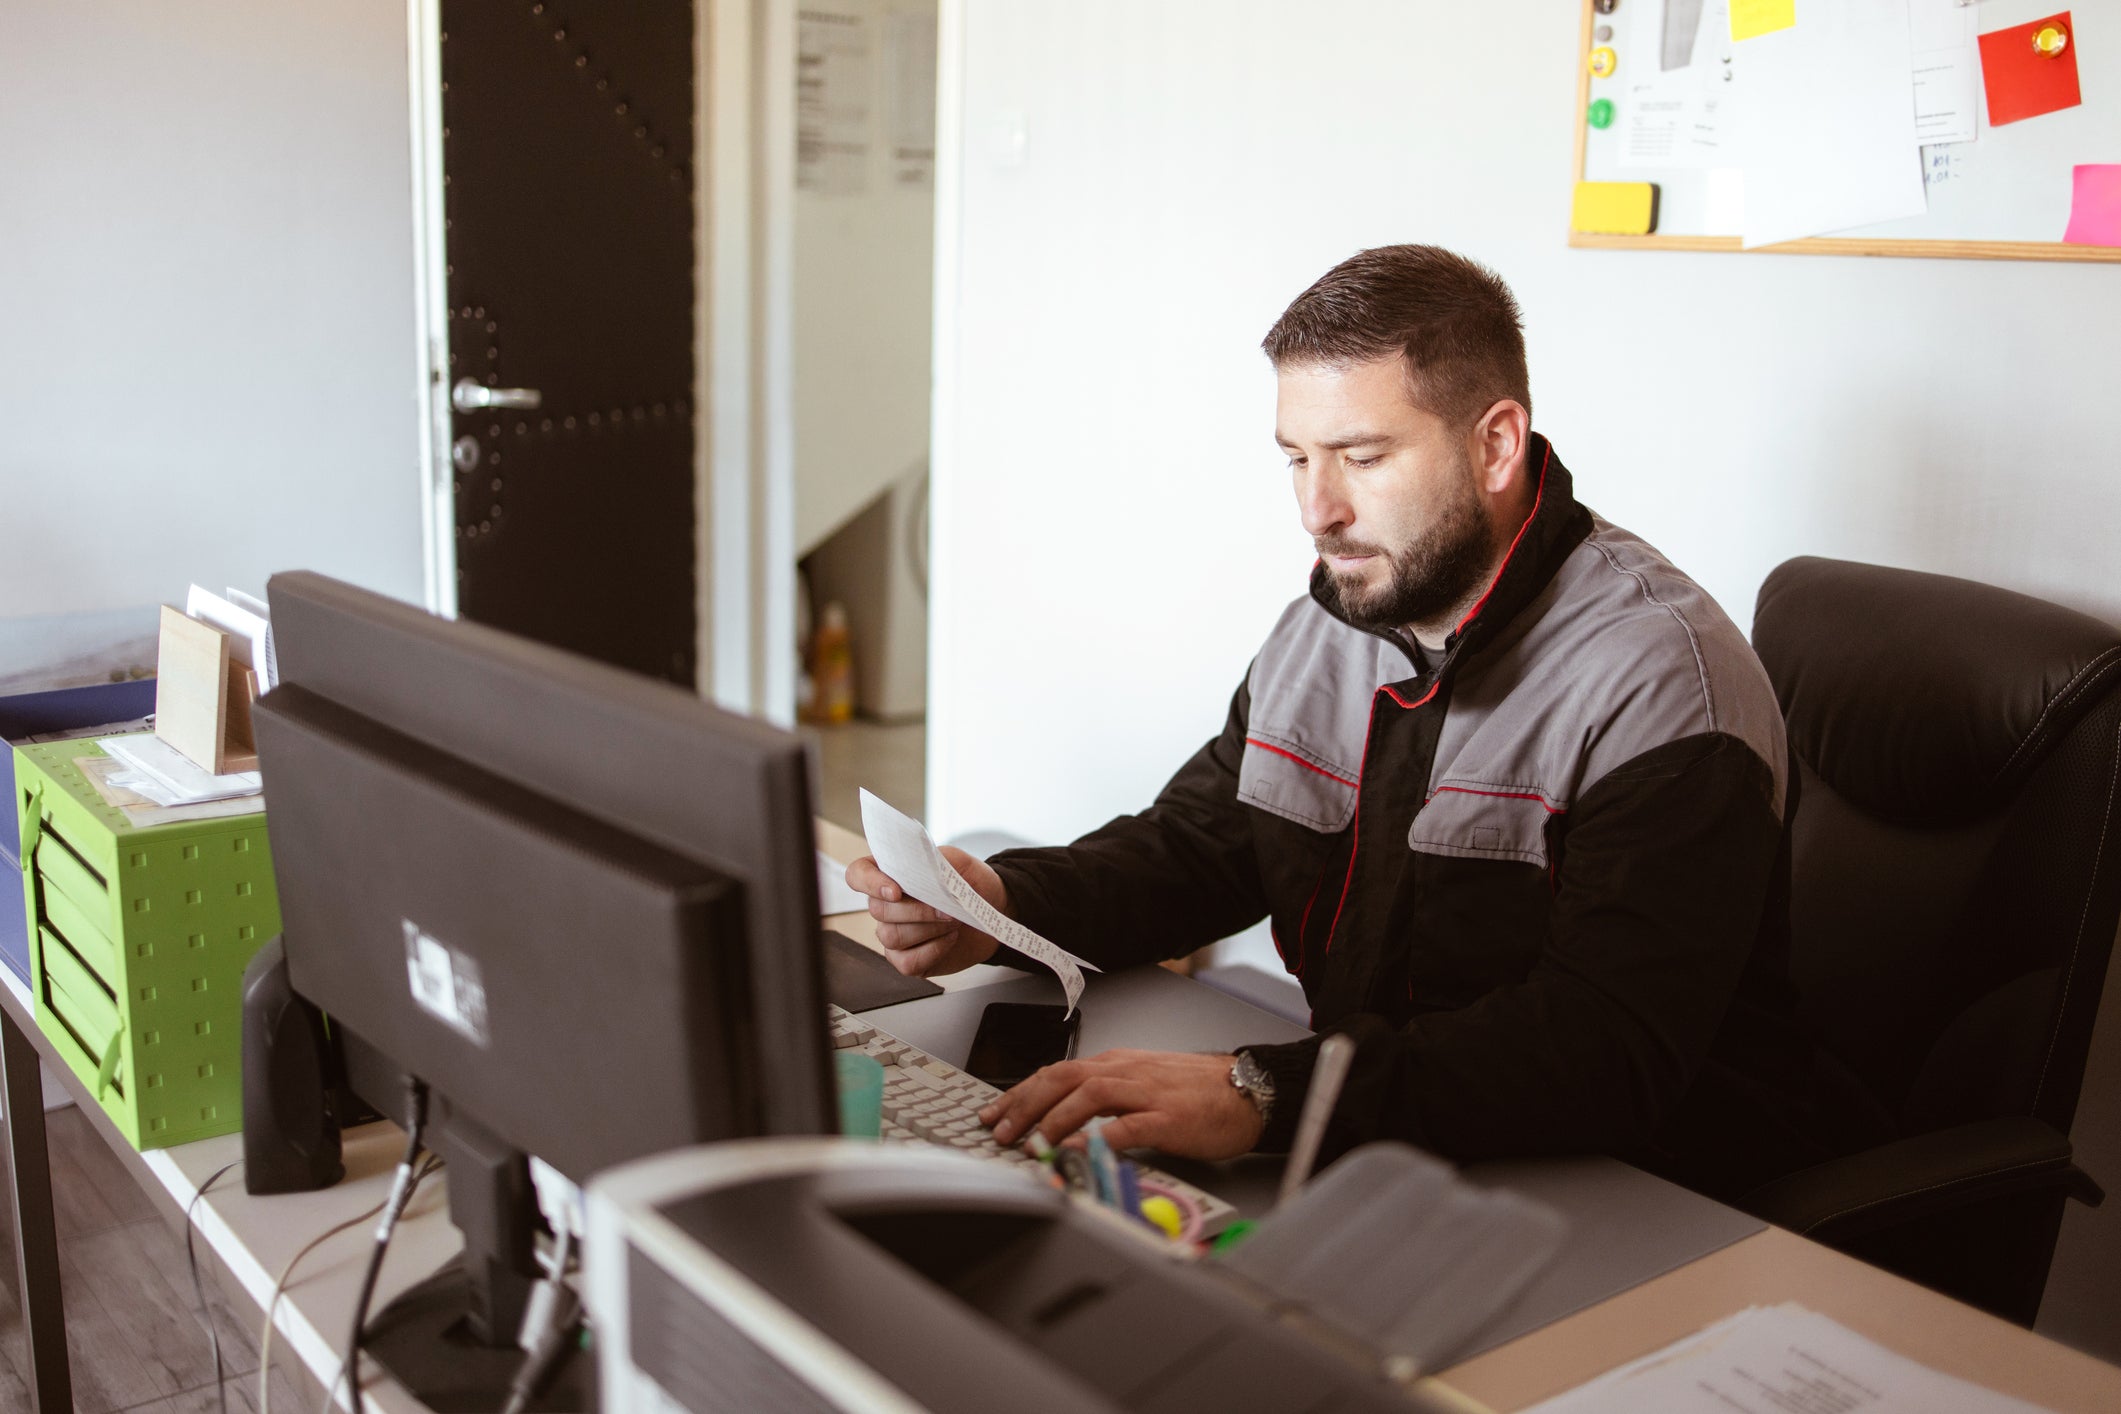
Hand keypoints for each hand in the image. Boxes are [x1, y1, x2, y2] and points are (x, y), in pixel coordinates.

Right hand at [844, 847, 1005, 976]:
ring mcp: (893, 933)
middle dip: (917, 910)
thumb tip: (918, 870)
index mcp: (890, 874)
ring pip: (892, 936)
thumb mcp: (957, 862)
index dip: (870, 883)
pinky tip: (949, 939)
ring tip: (954, 921)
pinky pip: (907, 962)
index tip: (896, 891)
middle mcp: (885, 905)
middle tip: (949, 909)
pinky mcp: (907, 959)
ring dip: (928, 929)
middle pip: (879, 910)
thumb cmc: (970, 882)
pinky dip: (933, 950)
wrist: (993, 909)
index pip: (858, 875)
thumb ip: (934, 861)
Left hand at [977, 1049, 1264, 1161]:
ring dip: (1054, 1120)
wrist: (1248, 1090)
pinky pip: (1127, 1127)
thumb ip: (1107, 1099)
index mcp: (1117, 1064)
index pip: (1057, 1072)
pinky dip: (1099, 1139)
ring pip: (1088, 1096)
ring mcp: (1147, 1094)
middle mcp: (1126, 1072)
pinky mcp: (1168, 1119)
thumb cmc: (1197, 1091)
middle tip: (1000, 1130)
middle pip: (1063, 1078)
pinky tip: (1079, 1152)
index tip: (995, 1112)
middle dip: (1025, 1104)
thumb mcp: (1144, 1084)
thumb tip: (1064, 1118)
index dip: (1020, 1092)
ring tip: (1032, 1142)